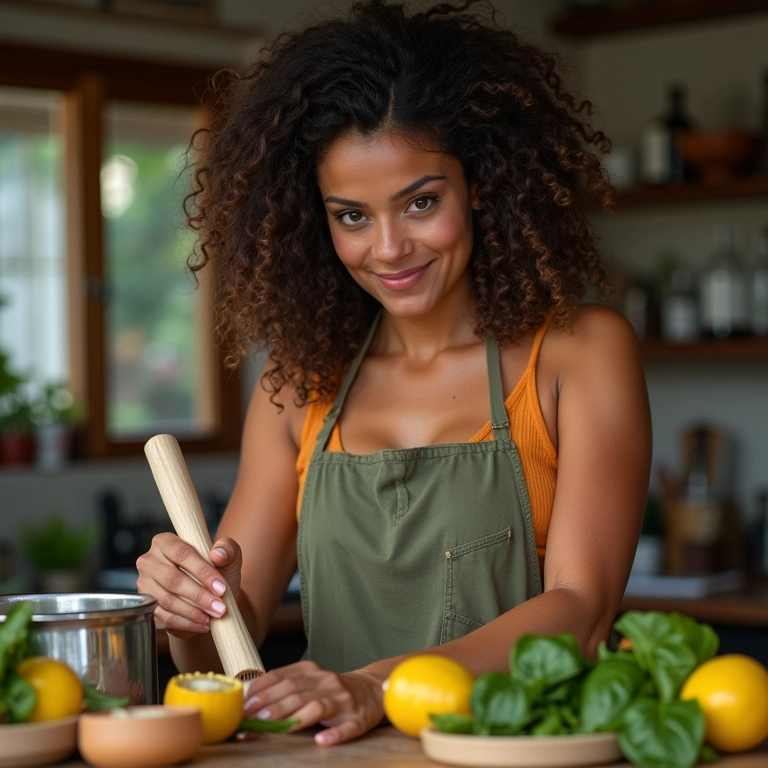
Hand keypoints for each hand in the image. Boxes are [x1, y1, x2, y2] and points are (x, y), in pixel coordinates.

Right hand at [135, 534, 241, 639]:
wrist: (208, 599)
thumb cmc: (217, 573)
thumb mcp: (228, 559)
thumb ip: (228, 549)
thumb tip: (218, 554)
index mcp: (166, 541)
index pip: (182, 553)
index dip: (203, 571)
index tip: (221, 588)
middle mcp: (150, 560)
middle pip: (173, 579)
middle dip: (199, 595)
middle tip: (220, 608)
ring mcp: (144, 584)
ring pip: (167, 600)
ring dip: (193, 611)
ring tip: (213, 616)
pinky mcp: (145, 606)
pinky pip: (163, 617)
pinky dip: (185, 623)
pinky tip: (202, 624)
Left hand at [243, 661, 383, 745]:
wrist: (370, 689)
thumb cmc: (330, 690)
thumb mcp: (308, 681)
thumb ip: (282, 688)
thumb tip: (248, 704)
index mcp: (310, 671)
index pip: (281, 677)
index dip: (261, 691)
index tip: (244, 707)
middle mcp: (326, 681)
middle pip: (296, 691)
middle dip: (273, 705)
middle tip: (254, 720)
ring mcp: (343, 700)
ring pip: (317, 706)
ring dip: (296, 717)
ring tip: (279, 728)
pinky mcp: (358, 718)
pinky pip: (346, 727)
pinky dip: (334, 735)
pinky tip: (321, 740)